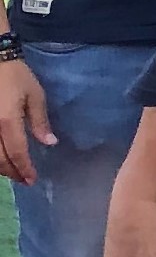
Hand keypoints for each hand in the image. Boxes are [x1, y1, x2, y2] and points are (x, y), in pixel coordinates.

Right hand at [0, 56, 53, 183]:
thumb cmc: (16, 76)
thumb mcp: (34, 96)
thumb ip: (40, 121)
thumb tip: (49, 143)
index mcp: (7, 121)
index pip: (16, 152)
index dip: (24, 168)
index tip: (32, 180)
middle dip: (12, 172)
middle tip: (24, 179)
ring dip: (0, 167)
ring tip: (13, 172)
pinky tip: (1, 158)